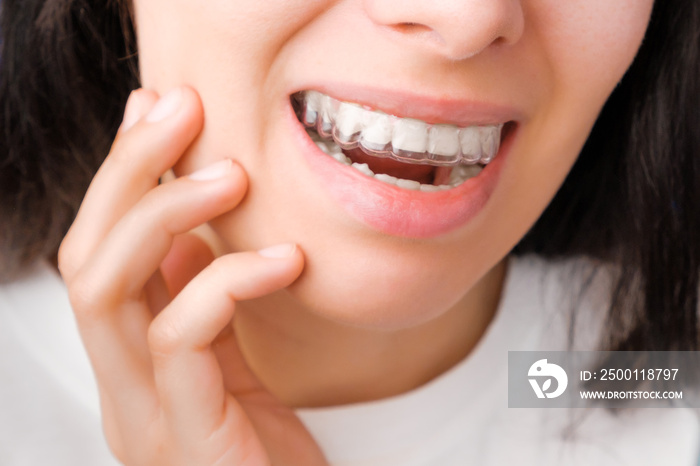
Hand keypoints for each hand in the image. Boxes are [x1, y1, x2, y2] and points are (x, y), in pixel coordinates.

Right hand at [58, 87, 326, 465]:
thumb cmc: (270, 449)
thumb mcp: (232, 362)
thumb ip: (201, 302)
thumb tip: (188, 227)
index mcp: (128, 366)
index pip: (97, 253)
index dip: (120, 174)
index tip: (158, 108)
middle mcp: (120, 389)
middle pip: (85, 259)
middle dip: (128, 172)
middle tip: (182, 109)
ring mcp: (143, 418)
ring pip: (107, 291)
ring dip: (166, 213)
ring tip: (233, 175)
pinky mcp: (187, 440)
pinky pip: (180, 339)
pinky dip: (226, 281)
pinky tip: (285, 259)